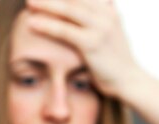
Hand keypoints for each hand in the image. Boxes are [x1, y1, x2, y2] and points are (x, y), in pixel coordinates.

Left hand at [25, 0, 141, 97]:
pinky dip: (47, 26)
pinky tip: (32, 24)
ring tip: (29, 3)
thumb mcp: (110, 33)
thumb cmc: (115, 61)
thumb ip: (99, 19)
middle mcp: (106, 14)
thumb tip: (86, 13)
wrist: (129, 81)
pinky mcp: (92, 43)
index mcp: (109, 10)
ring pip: (68, 10)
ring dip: (46, 5)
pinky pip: (65, 31)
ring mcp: (100, 28)